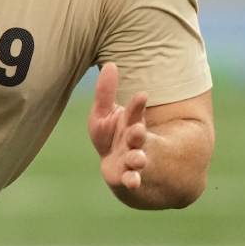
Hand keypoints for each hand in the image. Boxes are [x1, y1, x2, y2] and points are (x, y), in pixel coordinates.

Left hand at [87, 63, 148, 190]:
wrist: (118, 166)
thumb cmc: (110, 135)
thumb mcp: (103, 113)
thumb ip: (105, 92)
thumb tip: (110, 64)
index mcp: (131, 122)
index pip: (134, 112)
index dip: (137, 105)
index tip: (141, 96)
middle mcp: (134, 141)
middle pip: (137, 136)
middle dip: (138, 133)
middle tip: (138, 130)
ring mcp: (132, 159)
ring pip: (137, 158)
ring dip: (138, 159)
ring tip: (138, 159)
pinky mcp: (126, 176)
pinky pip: (131, 179)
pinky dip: (133, 181)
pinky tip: (133, 182)